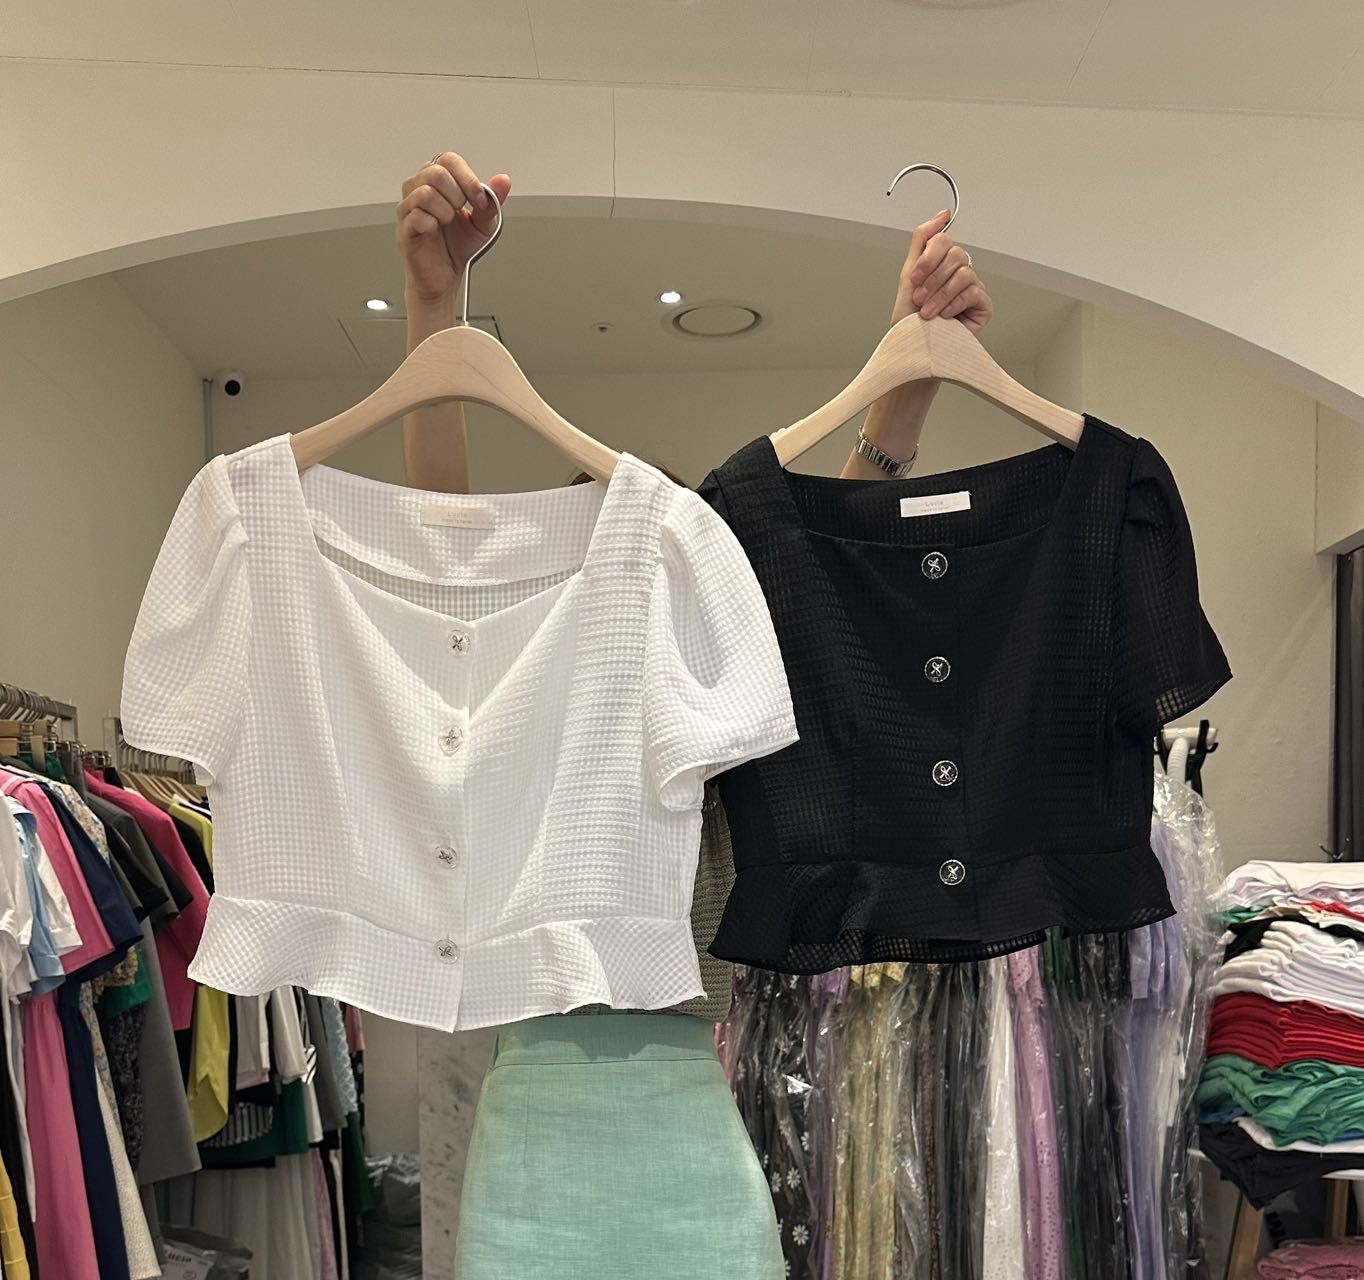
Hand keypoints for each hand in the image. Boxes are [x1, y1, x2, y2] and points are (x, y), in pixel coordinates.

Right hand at [396, 152, 512, 304]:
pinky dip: (433, 223)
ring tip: (448, 223)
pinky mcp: (404, 229)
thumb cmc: (457, 247)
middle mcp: (419, 190)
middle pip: (436, 172)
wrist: (445, 277)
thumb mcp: (483, 223)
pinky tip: (436, 230)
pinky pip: (416, 216)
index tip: (479, 199)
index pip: (448, 160)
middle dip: (458, 193)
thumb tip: (503, 180)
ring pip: (425, 192)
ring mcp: (408, 209)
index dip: (467, 178)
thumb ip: (492, 201)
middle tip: (462, 211)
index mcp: (437, 183)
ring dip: (446, 210)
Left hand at [894, 210, 992, 332]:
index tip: (914, 278)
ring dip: (940, 294)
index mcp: (942, 263)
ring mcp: (972, 288)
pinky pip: (974, 291)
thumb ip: (922, 239)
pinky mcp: (983, 305)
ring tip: (928, 313)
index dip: (928, 258)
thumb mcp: (909, 273)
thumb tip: (943, 214)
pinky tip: (945, 316)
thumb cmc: (909, 318)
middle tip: (919, 298)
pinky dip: (954, 304)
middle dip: (932, 279)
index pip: (943, 240)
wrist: (913, 347)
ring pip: (964, 273)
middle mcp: (959, 272)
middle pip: (955, 254)